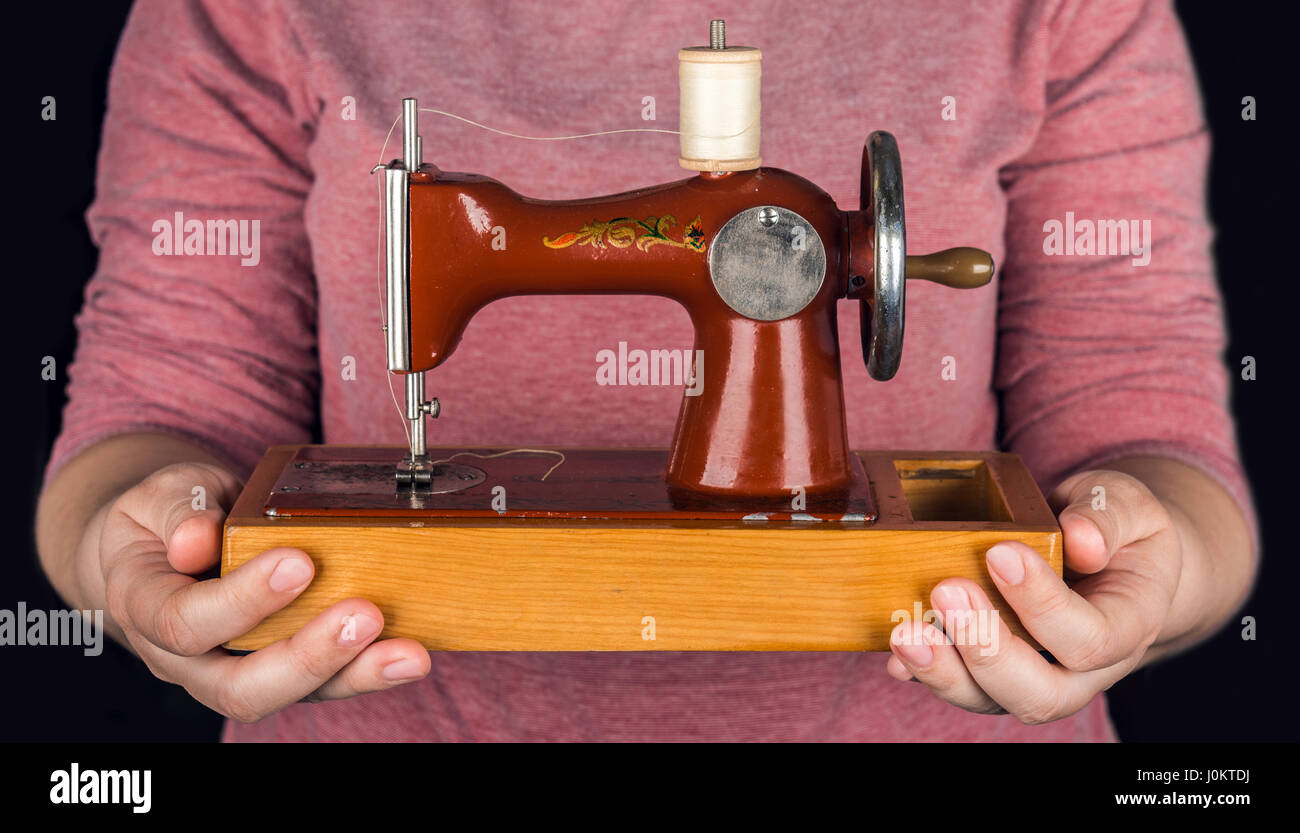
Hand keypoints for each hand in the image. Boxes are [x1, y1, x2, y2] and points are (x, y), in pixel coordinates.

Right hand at [92, 462, 430, 722]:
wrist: (164, 546)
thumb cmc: (166, 518)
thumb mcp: (161, 494)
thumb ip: (178, 510)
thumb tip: (195, 538)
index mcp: (143, 607)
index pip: (184, 622)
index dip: (242, 600)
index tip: (299, 563)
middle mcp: (185, 659)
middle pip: (239, 686)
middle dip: (308, 655)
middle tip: (364, 616)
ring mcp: (233, 671)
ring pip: (288, 696)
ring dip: (352, 675)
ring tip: (407, 653)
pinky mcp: (280, 671)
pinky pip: (322, 685)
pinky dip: (367, 671)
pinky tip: (408, 653)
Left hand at [886, 468, 1182, 723]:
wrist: (1111, 556)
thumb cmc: (1120, 531)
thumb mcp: (1128, 506)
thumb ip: (1109, 518)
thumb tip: (1081, 539)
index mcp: (1128, 628)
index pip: (1089, 639)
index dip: (1042, 603)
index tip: (1000, 553)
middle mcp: (1084, 671)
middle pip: (1038, 694)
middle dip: (985, 647)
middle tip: (947, 589)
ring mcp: (1036, 676)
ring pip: (991, 700)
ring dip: (943, 670)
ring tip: (906, 632)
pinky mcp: (994, 671)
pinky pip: (959, 685)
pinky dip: (922, 671)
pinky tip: (895, 650)